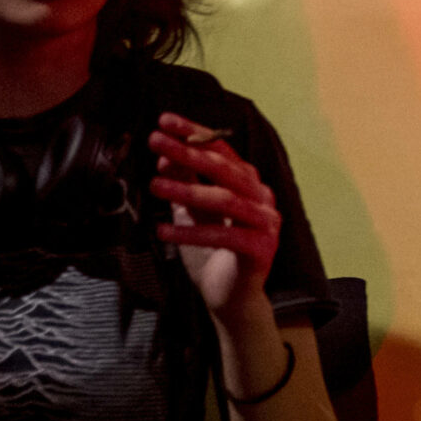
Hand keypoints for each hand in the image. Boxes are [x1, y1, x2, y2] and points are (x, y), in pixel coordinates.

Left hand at [148, 111, 278, 319]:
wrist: (231, 299)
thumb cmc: (213, 254)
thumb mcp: (193, 214)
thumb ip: (186, 185)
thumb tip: (166, 156)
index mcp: (250, 184)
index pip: (223, 150)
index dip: (195, 133)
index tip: (165, 121)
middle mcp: (263, 199)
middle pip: (225, 169)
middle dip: (188, 152)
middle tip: (156, 141)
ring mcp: (267, 224)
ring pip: (226, 199)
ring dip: (186, 190)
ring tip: (154, 185)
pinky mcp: (261, 249)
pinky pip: (225, 235)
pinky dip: (191, 232)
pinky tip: (163, 230)